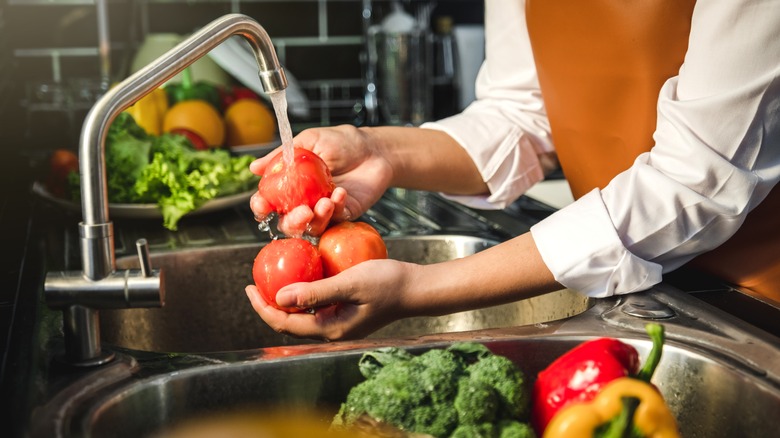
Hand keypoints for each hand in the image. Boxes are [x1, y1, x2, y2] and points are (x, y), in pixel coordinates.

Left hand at [245, 258, 412, 340]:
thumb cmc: (388, 283)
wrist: (417, 287)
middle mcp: (332, 330)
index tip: (248, 287)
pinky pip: (317, 304)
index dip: (262, 307)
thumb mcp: (350, 283)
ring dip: (286, 298)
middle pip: (290, 322)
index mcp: (330, 329)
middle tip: (254, 282)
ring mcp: (340, 322)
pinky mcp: (347, 312)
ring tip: (272, 277)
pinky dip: (304, 291)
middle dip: (269, 304)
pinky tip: (302, 273)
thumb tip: (279, 298)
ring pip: (302, 314)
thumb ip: (315, 292)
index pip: (284, 323)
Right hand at [249, 125, 392, 235]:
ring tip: (324, 202)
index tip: (262, 204)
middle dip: (291, 222)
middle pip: (288, 224)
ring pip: (311, 228)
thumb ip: (282, 155)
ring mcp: (324, 211)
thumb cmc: (342, 142)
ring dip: (316, 219)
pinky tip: (340, 192)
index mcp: (291, 185)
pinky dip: (336, 208)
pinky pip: (336, 220)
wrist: (375, 148)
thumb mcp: (310, 141)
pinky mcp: (344, 215)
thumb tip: (253, 167)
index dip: (261, 206)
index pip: (269, 202)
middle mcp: (304, 202)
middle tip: (301, 211)